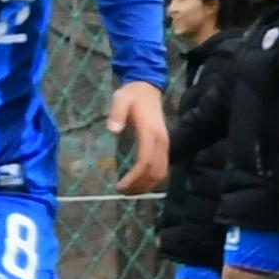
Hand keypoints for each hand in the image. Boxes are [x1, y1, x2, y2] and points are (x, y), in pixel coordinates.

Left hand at [107, 80, 167, 194]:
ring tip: (129, 190)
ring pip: (161, 172)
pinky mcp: (164, 145)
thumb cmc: (131, 95)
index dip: (134, 178)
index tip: (120, 186)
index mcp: (150, 133)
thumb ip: (117, 113)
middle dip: (140, 185)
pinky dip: (153, 178)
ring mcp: (165, 144)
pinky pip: (162, 167)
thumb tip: (113, 130)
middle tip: (122, 192)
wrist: (147, 87)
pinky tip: (140, 182)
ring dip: (147, 184)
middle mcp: (161, 141)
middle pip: (155, 171)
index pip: (145, 162)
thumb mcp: (120, 99)